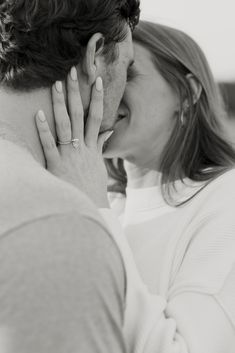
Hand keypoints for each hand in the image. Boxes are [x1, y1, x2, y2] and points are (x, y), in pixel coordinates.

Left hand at [35, 67, 112, 206]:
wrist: (90, 209)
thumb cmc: (93, 188)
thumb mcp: (100, 166)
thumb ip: (101, 146)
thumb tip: (106, 132)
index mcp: (93, 148)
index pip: (97, 118)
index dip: (98, 99)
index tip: (97, 81)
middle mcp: (83, 148)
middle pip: (80, 115)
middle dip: (76, 93)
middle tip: (71, 72)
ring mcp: (70, 155)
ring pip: (66, 125)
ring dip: (60, 104)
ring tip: (55, 85)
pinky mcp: (57, 165)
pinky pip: (50, 145)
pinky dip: (44, 130)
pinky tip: (38, 114)